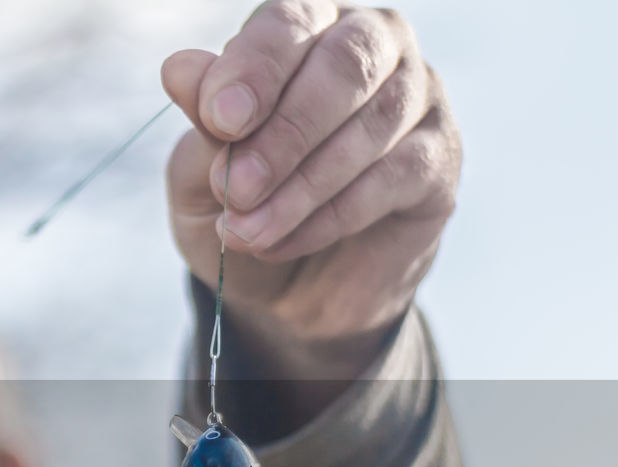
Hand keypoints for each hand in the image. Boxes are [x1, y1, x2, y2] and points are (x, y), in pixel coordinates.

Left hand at [164, 0, 460, 381]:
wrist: (283, 289)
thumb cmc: (242, 206)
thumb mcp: (199, 171)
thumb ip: (200, 121)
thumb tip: (178, 68)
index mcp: (307, 26)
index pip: (291, 20)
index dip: (255, 67)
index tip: (218, 120)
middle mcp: (373, 45)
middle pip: (345, 64)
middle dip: (283, 133)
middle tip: (235, 189)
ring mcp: (417, 98)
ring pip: (372, 126)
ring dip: (300, 187)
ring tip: (245, 230)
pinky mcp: (438, 160)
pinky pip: (393, 178)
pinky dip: (329, 216)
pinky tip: (282, 241)